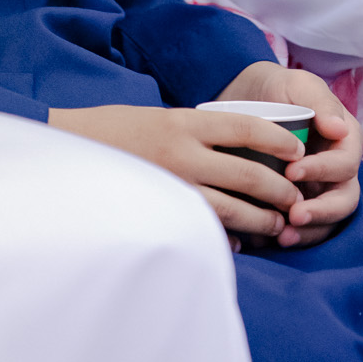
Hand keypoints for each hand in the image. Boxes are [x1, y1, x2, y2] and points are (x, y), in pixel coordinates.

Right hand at [48, 62, 359, 249]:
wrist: (64, 149)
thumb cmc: (112, 130)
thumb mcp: (158, 119)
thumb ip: (196, 134)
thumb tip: (242, 151)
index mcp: (183, 122)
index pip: (246, 125)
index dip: (278, 139)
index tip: (297, 150)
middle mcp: (181, 152)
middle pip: (248, 173)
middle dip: (279, 190)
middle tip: (294, 200)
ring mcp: (170, 185)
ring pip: (232, 208)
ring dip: (262, 220)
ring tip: (277, 226)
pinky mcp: (160, 212)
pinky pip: (205, 229)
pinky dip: (228, 238)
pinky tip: (240, 242)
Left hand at [210, 62, 361, 247]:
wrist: (245, 99)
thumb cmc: (278, 88)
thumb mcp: (299, 84)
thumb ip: (321, 101)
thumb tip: (339, 129)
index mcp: (345, 142)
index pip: (345, 165)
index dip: (323, 171)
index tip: (292, 172)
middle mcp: (337, 170)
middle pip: (343, 201)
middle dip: (322, 212)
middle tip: (294, 216)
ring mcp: (318, 190)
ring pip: (326, 221)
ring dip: (307, 232)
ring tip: (281, 237)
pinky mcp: (296, 204)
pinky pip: (300, 229)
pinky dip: (287, 235)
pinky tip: (264, 237)